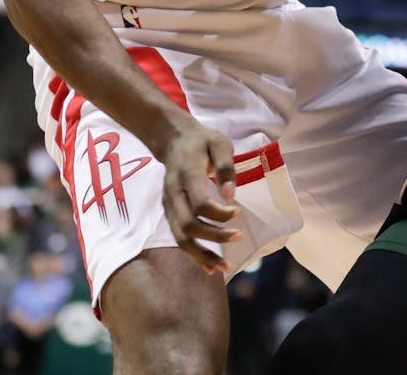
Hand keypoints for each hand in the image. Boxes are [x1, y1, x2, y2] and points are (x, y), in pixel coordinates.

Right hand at [158, 121, 239, 274]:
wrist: (172, 139)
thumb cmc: (202, 141)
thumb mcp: (220, 143)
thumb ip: (226, 167)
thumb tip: (230, 195)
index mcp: (186, 174)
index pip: (198, 202)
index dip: (218, 213)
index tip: (237, 211)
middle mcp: (173, 193)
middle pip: (188, 225)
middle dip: (213, 237)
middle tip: (238, 237)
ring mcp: (168, 205)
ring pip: (180, 238)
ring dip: (202, 254)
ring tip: (223, 267)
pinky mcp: (170, 212)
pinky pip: (179, 238)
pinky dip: (193, 254)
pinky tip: (209, 267)